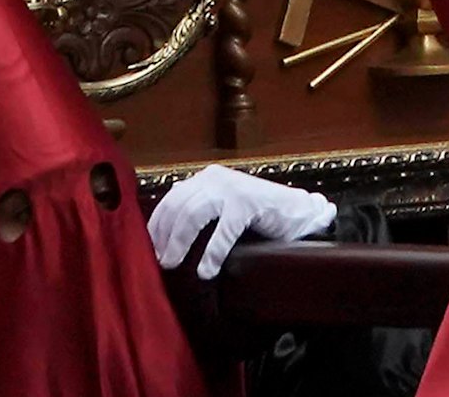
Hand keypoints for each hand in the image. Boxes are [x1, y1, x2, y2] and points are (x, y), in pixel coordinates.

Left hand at [147, 164, 337, 279]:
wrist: (300, 213)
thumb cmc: (259, 215)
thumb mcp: (223, 208)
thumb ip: (199, 212)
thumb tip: (166, 238)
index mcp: (206, 179)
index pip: (171, 199)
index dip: (157, 224)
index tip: (149, 248)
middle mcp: (215, 178)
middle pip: (178, 206)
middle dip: (164, 235)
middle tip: (160, 261)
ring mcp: (233, 188)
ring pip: (194, 214)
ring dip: (180, 242)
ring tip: (173, 264)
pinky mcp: (249, 203)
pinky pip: (224, 230)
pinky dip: (212, 253)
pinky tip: (206, 271)